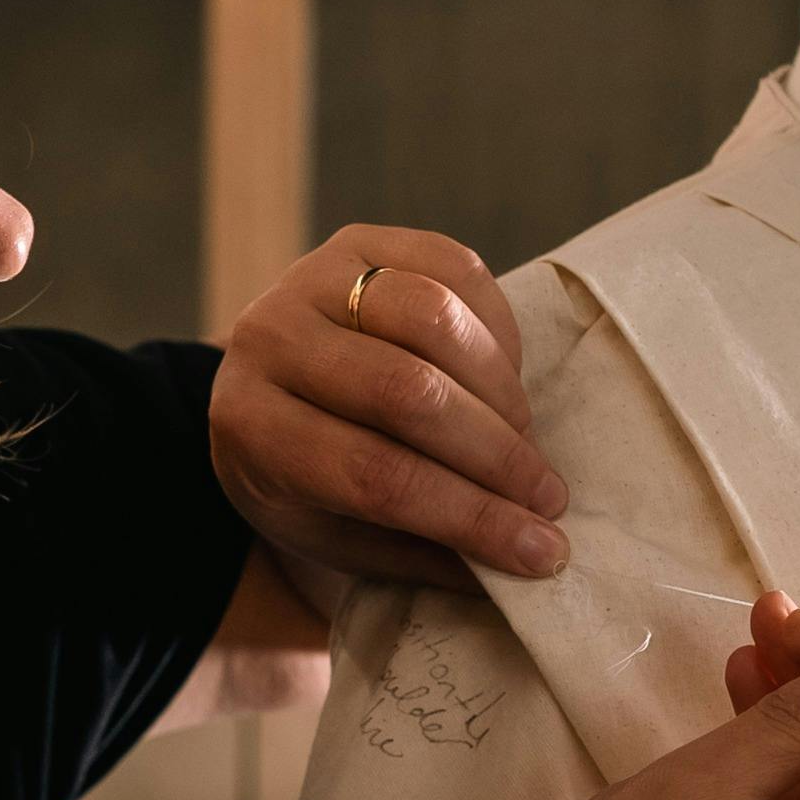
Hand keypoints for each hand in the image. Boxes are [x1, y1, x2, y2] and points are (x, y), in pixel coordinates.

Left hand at [209, 229, 569, 590]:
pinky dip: (497, 330)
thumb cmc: (310, 482)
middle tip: (547, 497)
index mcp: (252, 429)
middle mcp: (268, 342)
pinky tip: (505, 381)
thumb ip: (425, 550)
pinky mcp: (359, 240)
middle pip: (408, 393)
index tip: (540, 550)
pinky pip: (454, 269)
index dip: (468, 515)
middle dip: (496, 454)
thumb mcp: (341, 536)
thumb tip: (533, 559)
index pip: (375, 477)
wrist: (264, 388)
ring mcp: (311, 278)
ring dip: (501, 392)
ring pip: (435, 321)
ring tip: (522, 439)